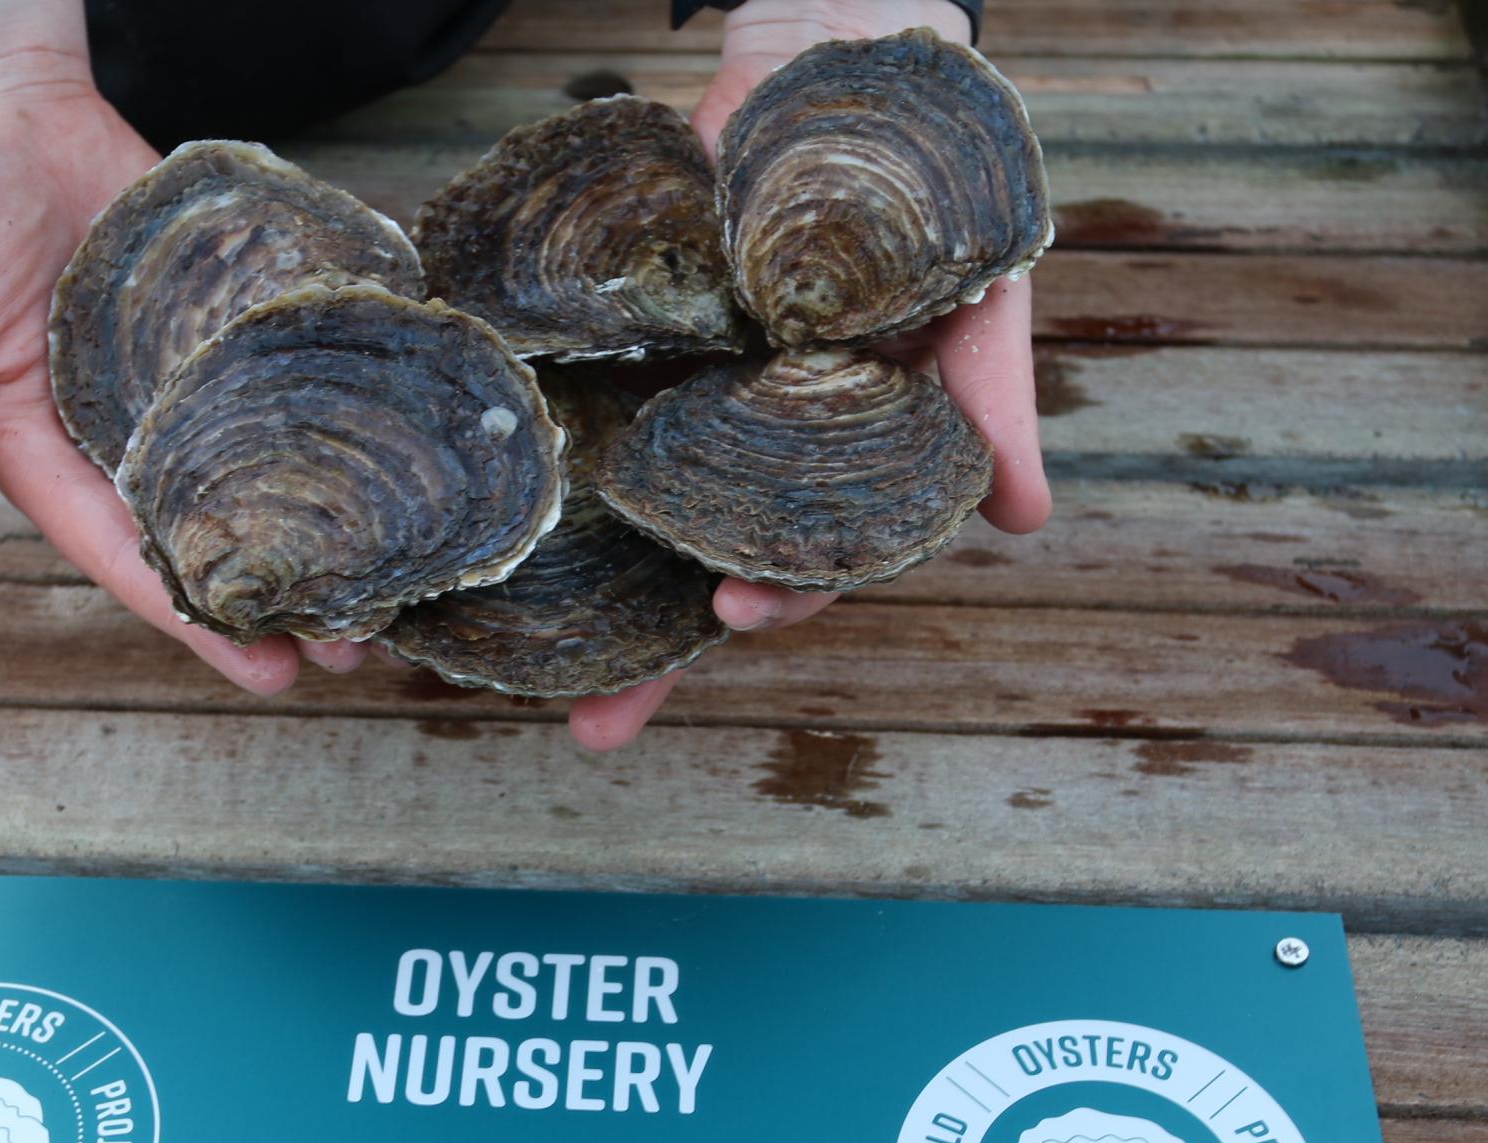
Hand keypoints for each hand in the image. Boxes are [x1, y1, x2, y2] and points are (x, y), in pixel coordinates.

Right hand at [0, 2, 361, 692]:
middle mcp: (129, 437)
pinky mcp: (228, 320)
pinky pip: (287, 372)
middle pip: (221, 529)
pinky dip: (339, 409)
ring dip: (330, 518)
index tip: (274, 675)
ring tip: (401, 569)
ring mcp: (186, 379)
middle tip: (363, 640)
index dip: (203, 623)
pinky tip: (403, 447)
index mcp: (55, 466)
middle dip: (288, 589)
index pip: (139, 561)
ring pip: (268, 463)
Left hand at [573, 0, 1051, 750]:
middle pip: (695, 571)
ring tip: (502, 657)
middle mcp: (744, 447)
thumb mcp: (973, 288)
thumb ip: (988, 398)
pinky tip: (461, 512)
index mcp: (832, 459)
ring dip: (568, 590)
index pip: (803, 561)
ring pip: (617, 514)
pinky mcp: (609, 331)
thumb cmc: (926, 189)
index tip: (730, 623)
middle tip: (598, 730)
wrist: (837, 49)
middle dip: (649, 659)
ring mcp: (670, 394)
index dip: (773, 601)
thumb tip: (1026, 520)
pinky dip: (513, 456)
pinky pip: (558, 404)